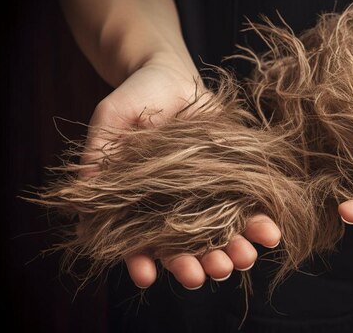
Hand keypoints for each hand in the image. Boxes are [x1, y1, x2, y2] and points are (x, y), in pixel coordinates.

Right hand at [80, 55, 281, 288]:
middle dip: (196, 265)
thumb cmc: (137, 96)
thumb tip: (82, 195)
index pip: (138, 242)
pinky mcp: (234, 182)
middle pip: (184, 248)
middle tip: (206, 275)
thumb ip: (98, 155)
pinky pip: (248, 208)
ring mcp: (206, 197)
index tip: (146, 276)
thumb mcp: (111, 120)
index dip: (140, 261)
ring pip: (220, 236)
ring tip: (242, 259)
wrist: (175, 76)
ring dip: (232, 252)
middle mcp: (174, 208)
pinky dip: (259, 224)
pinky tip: (270, 234)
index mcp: (139, 203)